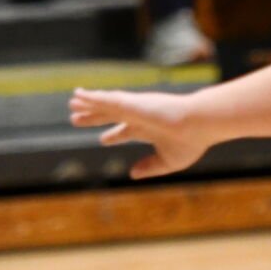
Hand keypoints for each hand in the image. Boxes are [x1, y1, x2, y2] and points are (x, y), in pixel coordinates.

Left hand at [70, 88, 212, 178]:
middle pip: (111, 116)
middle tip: (77, 119)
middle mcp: (139, 117)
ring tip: (72, 102)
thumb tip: (132, 174)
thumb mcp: (168, 161)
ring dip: (88, 104)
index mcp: (149, 130)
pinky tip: (78, 95)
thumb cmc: (190, 141)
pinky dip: (91, 97)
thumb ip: (150, 167)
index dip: (114, 135)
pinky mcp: (130, 103)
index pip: (127, 131)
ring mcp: (134, 109)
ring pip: (105, 105)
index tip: (103, 139)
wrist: (198, 124)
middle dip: (95, 118)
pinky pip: (105, 99)